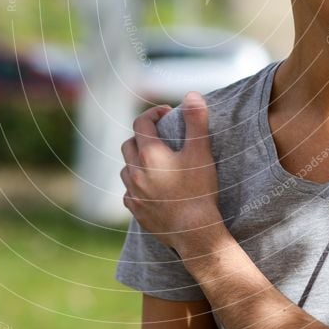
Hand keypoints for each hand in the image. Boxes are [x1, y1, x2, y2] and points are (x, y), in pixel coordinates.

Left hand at [120, 92, 224, 254]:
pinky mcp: (136, 212)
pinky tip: (152, 188)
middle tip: (161, 137)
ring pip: (126, 169)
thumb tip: (192, 95)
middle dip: (142, 136)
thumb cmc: (199, 190)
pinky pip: (129, 192)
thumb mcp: (201, 152)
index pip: (141, 123)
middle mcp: (135, 172)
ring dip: (137, 161)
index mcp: (149, 154)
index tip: (167, 113)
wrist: (195, 233)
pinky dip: (137, 185)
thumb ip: (196, 121)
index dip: (153, 113)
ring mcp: (133, 194)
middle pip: (129, 144)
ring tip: (156, 163)